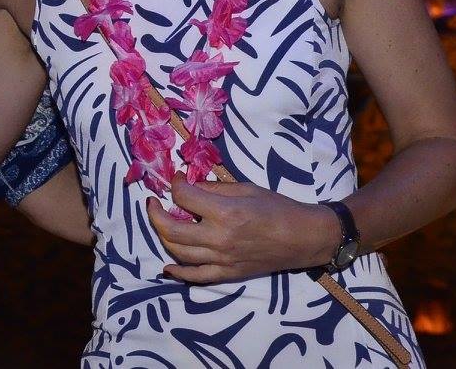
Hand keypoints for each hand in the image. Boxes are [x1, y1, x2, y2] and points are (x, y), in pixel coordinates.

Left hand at [146, 175, 340, 283]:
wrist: (302, 238)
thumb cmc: (278, 207)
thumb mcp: (246, 188)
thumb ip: (214, 189)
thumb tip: (189, 185)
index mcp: (226, 212)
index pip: (184, 198)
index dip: (175, 184)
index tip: (176, 178)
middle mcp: (219, 238)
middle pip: (171, 229)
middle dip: (156, 213)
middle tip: (153, 202)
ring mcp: (222, 260)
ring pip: (178, 252)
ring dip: (163, 236)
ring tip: (162, 223)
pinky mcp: (227, 274)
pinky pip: (195, 277)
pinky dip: (178, 271)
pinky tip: (167, 265)